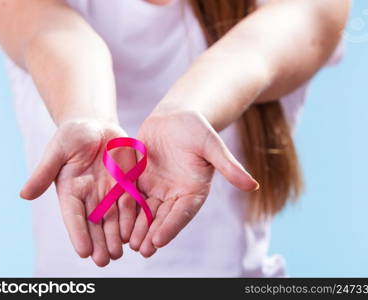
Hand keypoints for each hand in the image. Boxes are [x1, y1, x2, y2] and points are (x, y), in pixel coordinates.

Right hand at [20, 120, 137, 266]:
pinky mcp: (127, 183)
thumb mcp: (57, 149)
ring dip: (117, 236)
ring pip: (114, 218)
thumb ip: (44, 172)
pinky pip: (132, 202)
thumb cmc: (72, 135)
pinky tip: (138, 231)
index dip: (78, 234)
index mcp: (71, 191)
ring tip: (120, 252)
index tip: (83, 252)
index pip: (74, 216)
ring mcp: (110, 191)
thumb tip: (24, 195)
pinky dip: (134, 217)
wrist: (97, 125)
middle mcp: (91, 196)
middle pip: (96, 223)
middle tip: (106, 260)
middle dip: (100, 242)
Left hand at [129, 111, 258, 256]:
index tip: (158, 241)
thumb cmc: (197, 128)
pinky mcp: (140, 178)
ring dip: (136, 225)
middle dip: (151, 232)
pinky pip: (130, 194)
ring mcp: (156, 187)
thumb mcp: (212, 144)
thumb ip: (228, 166)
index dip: (170, 227)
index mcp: (193, 190)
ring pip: (145, 209)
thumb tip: (253, 185)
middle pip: (162, 216)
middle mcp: (174, 193)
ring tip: (125, 241)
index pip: (182, 213)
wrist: (176, 117)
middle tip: (140, 249)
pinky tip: (113, 217)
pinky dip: (124, 206)